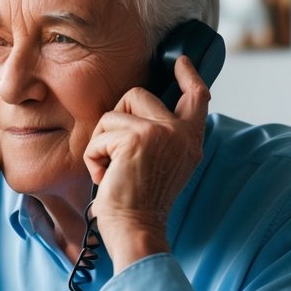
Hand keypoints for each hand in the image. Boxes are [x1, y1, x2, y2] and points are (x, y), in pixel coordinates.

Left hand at [83, 56, 209, 271]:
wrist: (136, 229)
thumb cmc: (139, 204)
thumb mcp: (161, 166)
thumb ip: (160, 137)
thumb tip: (135, 111)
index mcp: (190, 140)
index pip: (196, 97)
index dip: (188, 76)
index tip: (181, 62)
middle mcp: (181, 133)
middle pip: (137, 95)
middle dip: (115, 122)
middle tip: (117, 157)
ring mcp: (162, 132)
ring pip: (113, 114)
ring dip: (102, 143)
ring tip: (113, 171)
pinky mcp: (137, 139)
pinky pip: (99, 135)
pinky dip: (94, 158)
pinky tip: (106, 178)